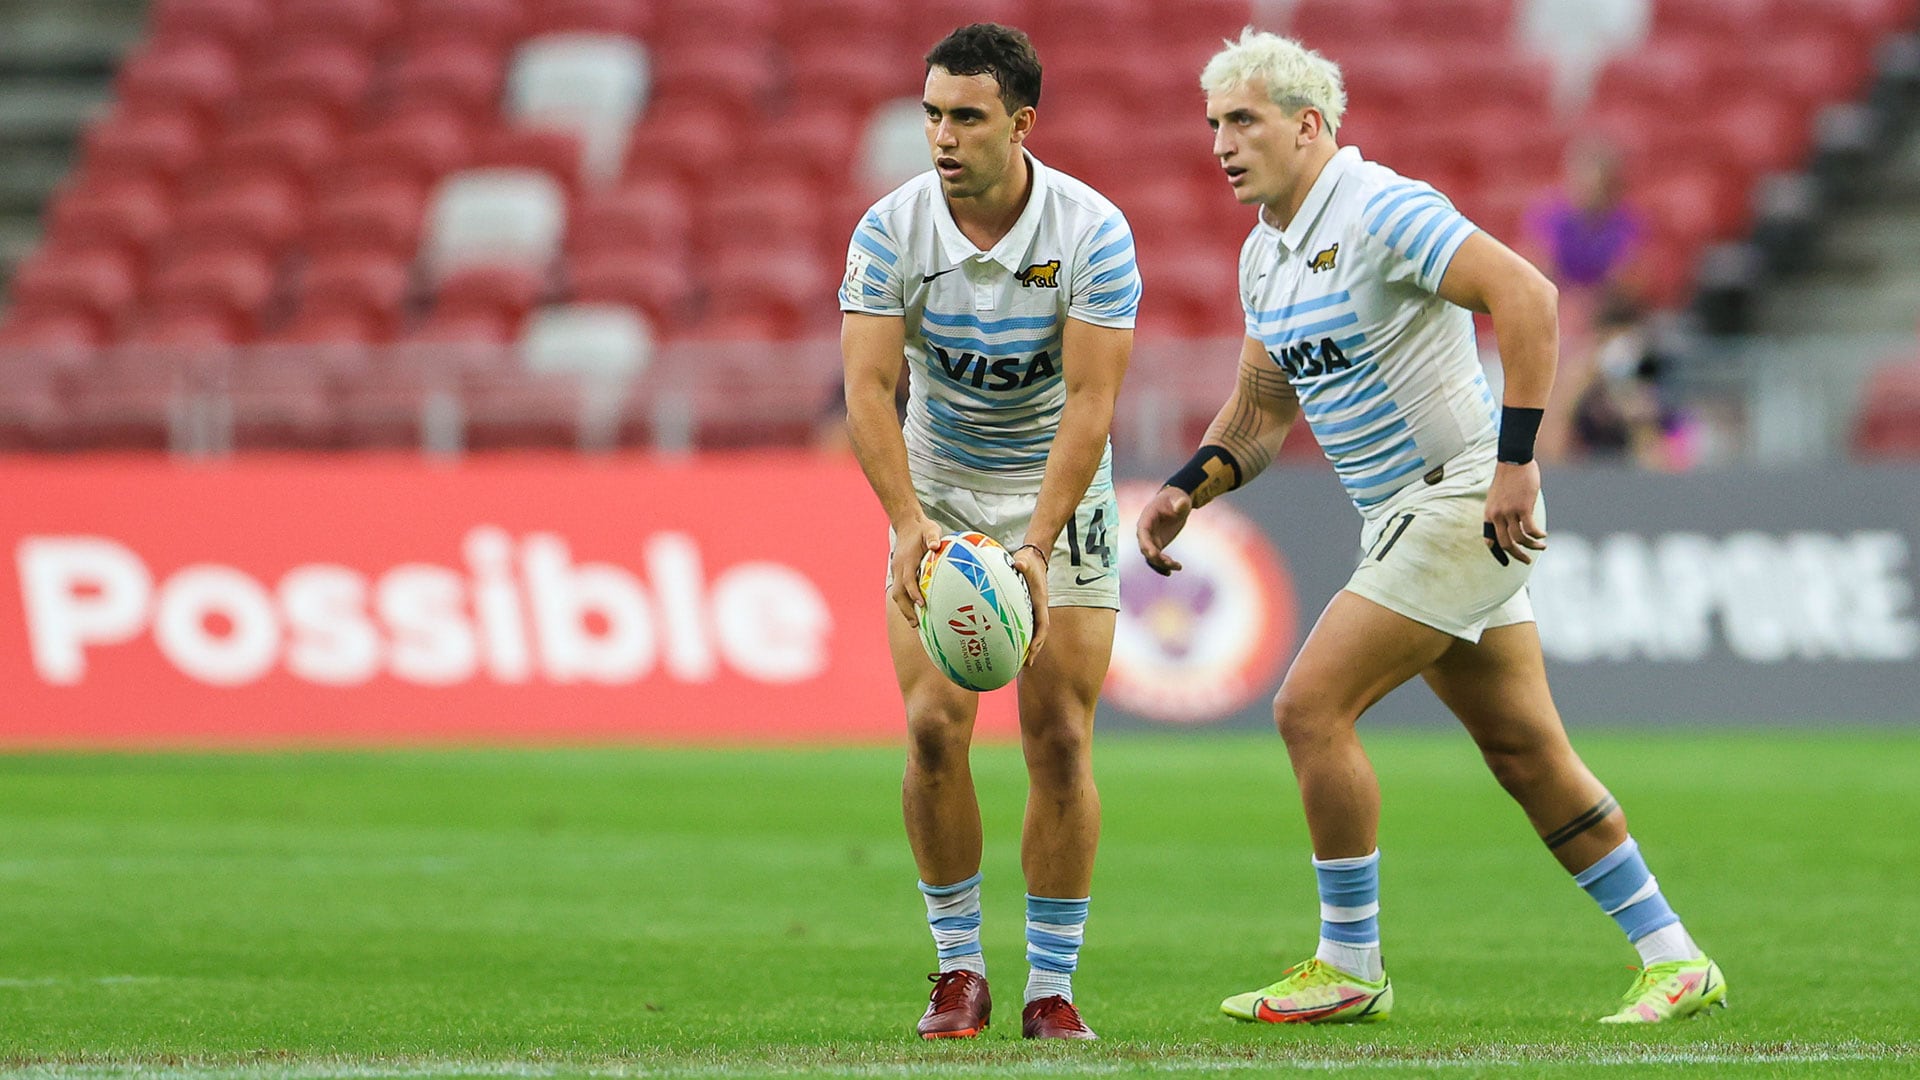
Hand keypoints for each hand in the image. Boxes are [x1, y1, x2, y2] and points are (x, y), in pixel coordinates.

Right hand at [888, 516, 941, 625]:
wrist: (907, 524)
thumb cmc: (922, 529)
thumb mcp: (930, 529)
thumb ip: (933, 537)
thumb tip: (936, 546)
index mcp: (907, 560)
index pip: (907, 579)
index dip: (913, 592)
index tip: (921, 604)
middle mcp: (899, 568)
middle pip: (898, 593)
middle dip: (905, 609)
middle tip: (915, 623)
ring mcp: (897, 571)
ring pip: (896, 594)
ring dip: (904, 609)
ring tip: (914, 623)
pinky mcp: (898, 573)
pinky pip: (899, 591)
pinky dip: (905, 602)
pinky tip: (914, 612)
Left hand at [1010, 543, 1050, 664]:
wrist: (1033, 557)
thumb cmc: (1028, 560)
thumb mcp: (1025, 560)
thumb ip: (1022, 563)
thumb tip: (1018, 564)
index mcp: (1040, 602)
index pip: (1042, 626)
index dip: (1038, 640)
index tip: (1032, 652)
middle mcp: (1038, 608)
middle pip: (1038, 634)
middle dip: (1034, 650)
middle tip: (1025, 665)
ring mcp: (1033, 609)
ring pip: (1031, 631)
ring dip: (1027, 646)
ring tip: (1017, 661)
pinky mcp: (1026, 607)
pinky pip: (1024, 625)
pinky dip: (1019, 635)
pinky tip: (1007, 642)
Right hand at [1136, 485, 1193, 575]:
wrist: (1176, 503)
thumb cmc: (1176, 499)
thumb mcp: (1180, 499)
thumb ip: (1181, 503)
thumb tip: (1182, 504)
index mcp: (1147, 517)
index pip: (1143, 532)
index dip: (1146, 543)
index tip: (1154, 554)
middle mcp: (1146, 530)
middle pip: (1145, 547)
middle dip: (1154, 557)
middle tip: (1168, 563)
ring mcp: (1151, 539)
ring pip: (1151, 556)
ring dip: (1162, 563)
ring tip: (1177, 566)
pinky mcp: (1157, 545)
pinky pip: (1157, 559)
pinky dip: (1163, 566)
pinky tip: (1172, 571)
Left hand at [1483, 460, 1546, 565]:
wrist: (1513, 460)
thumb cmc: (1508, 477)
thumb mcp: (1497, 496)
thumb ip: (1501, 511)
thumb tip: (1510, 523)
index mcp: (1489, 514)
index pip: (1489, 540)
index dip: (1497, 553)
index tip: (1506, 562)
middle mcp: (1497, 515)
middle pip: (1505, 543)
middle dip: (1517, 555)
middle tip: (1527, 560)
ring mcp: (1509, 512)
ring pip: (1520, 539)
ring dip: (1532, 546)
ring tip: (1541, 546)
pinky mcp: (1523, 507)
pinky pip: (1531, 529)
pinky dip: (1538, 535)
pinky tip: (1543, 535)